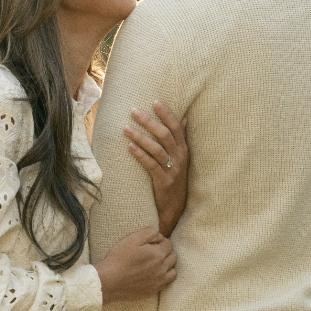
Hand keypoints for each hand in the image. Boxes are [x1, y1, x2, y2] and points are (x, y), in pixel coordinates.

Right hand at [94, 227, 176, 304]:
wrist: (109, 281)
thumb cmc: (119, 258)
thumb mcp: (133, 238)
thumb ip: (150, 233)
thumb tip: (159, 236)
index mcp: (158, 255)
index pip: (169, 244)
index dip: (161, 241)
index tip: (151, 242)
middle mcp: (162, 269)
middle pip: (173, 257)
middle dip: (166, 251)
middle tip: (153, 251)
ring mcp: (158, 282)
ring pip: (173, 272)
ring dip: (168, 265)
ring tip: (156, 263)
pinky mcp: (152, 291)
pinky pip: (166, 283)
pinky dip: (164, 277)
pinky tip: (154, 274)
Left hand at [125, 100, 188, 237]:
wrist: (175, 209)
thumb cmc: (175, 178)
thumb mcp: (181, 158)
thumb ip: (181, 138)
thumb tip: (184, 117)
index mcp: (183, 149)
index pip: (176, 127)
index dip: (167, 114)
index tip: (155, 101)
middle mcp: (180, 158)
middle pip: (165, 135)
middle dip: (149, 122)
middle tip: (133, 111)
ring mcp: (172, 170)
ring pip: (156, 149)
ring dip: (140, 137)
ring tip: (126, 128)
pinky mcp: (163, 182)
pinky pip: (151, 166)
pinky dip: (140, 155)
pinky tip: (129, 147)